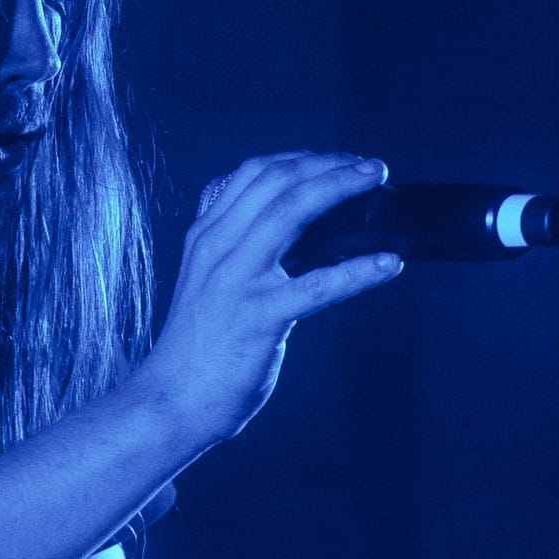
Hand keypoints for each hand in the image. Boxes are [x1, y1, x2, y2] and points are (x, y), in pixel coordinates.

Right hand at [138, 154, 400, 455]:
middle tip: (370, 168)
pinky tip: (389, 265)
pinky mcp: (259, 318)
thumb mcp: (206, 282)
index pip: (254, 173)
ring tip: (377, 185)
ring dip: (342, 189)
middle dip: (330, 164)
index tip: (337, 160)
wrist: (169, 400)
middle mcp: (218, 248)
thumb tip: (292, 233)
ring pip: (294, 211)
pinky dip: (360, 271)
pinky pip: (319, 285)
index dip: (302, 158)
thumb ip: (235, 250)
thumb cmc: (196, 347)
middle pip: (278, 180)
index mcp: (206, 236)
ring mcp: (237, 280)